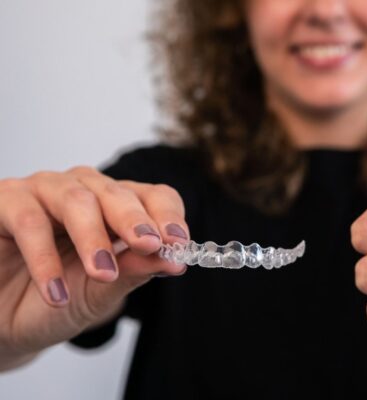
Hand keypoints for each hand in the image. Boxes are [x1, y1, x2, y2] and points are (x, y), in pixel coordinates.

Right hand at [0, 167, 187, 368]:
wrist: (7, 324)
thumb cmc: (58, 300)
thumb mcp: (103, 291)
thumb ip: (136, 271)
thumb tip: (175, 261)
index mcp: (118, 207)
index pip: (154, 197)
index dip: (168, 216)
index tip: (179, 243)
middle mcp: (85, 191)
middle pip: (117, 193)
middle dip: (135, 220)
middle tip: (149, 245)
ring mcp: (45, 191)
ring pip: (75, 200)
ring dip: (93, 238)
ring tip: (103, 275)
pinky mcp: (5, 201)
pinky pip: (28, 220)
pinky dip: (44, 259)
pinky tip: (56, 293)